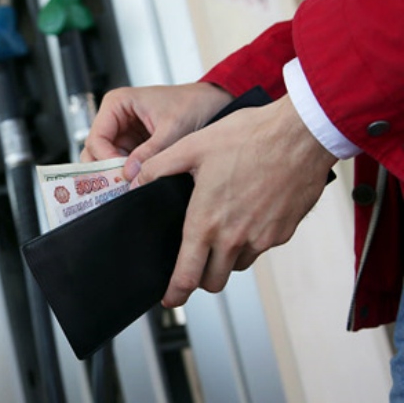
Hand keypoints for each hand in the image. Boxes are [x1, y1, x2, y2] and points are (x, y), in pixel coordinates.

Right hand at [81, 82, 233, 179]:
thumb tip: (130, 173)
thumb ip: (150, 152)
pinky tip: (135, 183)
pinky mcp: (134, 146)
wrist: (214, 105)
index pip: (96, 137)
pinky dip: (127, 175)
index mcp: (117, 103)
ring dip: (115, 175)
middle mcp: (115, 118)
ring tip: (127, 187)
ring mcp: (123, 133)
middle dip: (105, 170)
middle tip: (117, 188)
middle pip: (95, 150)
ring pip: (106, 161)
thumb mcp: (172, 129)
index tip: (121, 174)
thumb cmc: (193, 104)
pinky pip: (122, 164)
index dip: (105, 159)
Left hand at [132, 95, 337, 306]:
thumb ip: (157, 167)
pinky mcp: (284, 232)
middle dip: (200, 276)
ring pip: (237, 265)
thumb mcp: (191, 147)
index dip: (175, 293)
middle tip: (194, 259)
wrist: (300, 135)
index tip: (169, 299)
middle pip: (213, 280)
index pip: (187, 276)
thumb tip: (134, 182)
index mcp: (206, 222)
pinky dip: (250, 241)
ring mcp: (262, 238)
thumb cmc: (247, 137)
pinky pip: (260, 248)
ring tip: (222, 226)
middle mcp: (235, 238)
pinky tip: (247, 213)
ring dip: (226, 258)